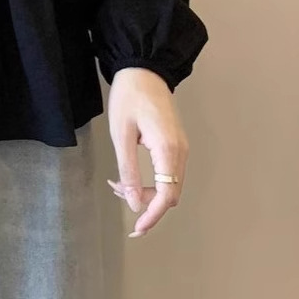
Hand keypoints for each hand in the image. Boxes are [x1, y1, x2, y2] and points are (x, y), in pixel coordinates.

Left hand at [104, 67, 187, 237]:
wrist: (144, 69)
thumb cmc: (129, 97)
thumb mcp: (121, 134)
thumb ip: (128, 170)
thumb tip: (134, 204)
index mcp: (169, 149)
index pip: (167, 195)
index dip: (153, 216)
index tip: (136, 228)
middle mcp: (181, 152)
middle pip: (169, 193)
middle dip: (144, 203)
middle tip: (117, 193)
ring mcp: (181, 148)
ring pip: (168, 185)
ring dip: (145, 192)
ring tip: (118, 184)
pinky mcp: (175, 145)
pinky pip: (167, 173)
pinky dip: (150, 181)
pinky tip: (128, 175)